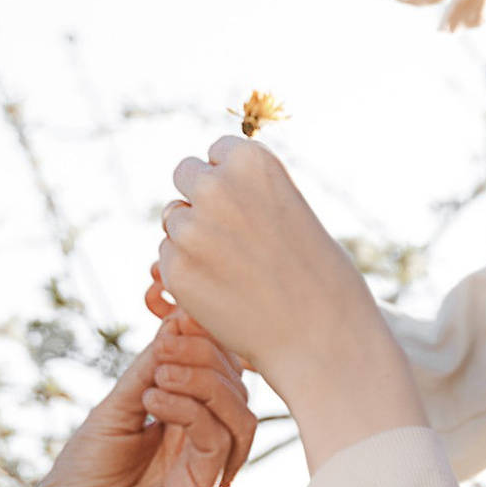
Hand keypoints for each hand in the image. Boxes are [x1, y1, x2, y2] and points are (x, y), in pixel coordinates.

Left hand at [0, 325, 256, 486]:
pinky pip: (218, 444)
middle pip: (240, 392)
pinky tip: (152, 400)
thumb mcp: (114, 412)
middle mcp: (208, 457)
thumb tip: (178, 321)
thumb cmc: (79, 486)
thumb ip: (148, 371)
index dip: (209, 342)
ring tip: (157, 374)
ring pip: (240, 417)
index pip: (223, 377)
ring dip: (203, 381)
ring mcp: (208, 481)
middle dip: (208, 356)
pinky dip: (191, 410)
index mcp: (190, 433)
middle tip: (167, 344)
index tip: (177, 314)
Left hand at [155, 137, 422, 468]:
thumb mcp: (290, 209)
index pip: (216, 151)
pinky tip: (222, 292)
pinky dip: (186, 273)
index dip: (230, 179)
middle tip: (229, 235)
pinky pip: (167, 259)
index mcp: (251, 161)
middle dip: (200, 199)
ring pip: (173, 219)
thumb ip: (248, 192)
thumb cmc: (317, 274)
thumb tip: (205, 186)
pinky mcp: (176, 269)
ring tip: (234, 268)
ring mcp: (191, 229)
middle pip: (184, 175)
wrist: (319, 335)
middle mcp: (215, 187)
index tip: (247, 206)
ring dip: (191, 237)